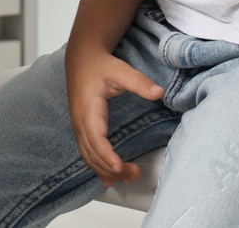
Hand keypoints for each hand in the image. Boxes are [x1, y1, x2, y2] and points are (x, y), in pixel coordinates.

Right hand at [64, 42, 163, 187]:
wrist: (81, 59)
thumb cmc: (100, 66)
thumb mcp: (120, 70)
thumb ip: (139, 82)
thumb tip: (159, 92)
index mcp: (89, 108)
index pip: (96, 137)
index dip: (106, 154)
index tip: (119, 166)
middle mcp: (80, 121)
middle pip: (93, 153)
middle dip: (112, 168)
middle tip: (134, 174)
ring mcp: (79, 127)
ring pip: (89, 157)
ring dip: (106, 171)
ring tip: (129, 177)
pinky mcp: (81, 129)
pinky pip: (86, 153)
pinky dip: (97, 168)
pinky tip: (109, 179)